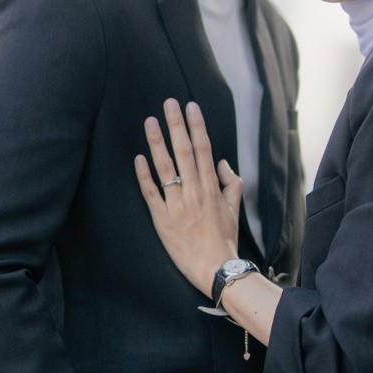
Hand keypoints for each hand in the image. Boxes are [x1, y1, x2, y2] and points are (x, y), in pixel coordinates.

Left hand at [134, 100, 241, 295]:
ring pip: (166, 168)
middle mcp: (194, 191)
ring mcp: (177, 204)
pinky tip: (138, 158)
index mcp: (211, 187)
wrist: (216, 268)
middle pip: (184, 152)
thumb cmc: (225, 239)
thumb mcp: (234, 209)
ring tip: (150, 122)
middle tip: (168, 103)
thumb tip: (223, 163)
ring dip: (157, 143)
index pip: (203, 149)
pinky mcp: (162, 219)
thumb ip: (232, 183)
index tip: (191, 107)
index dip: (196, 126)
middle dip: (176, 125)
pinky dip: (144, 176)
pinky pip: (151, 193)